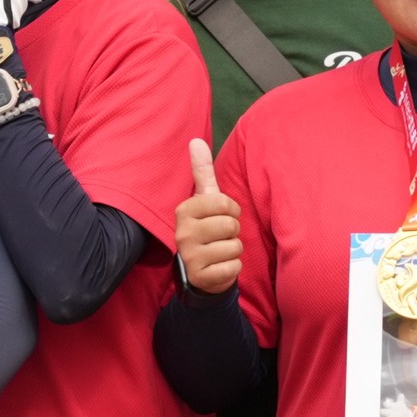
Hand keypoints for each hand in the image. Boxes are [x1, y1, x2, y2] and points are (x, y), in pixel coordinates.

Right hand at [174, 139, 243, 294]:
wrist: (200, 270)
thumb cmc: (207, 228)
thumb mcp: (205, 200)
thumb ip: (202, 172)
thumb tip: (196, 140)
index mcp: (184, 210)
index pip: (225, 203)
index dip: (232, 211)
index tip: (222, 216)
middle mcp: (182, 233)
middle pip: (231, 226)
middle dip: (234, 232)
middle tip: (221, 236)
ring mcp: (189, 256)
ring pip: (234, 247)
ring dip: (234, 250)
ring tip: (220, 251)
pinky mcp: (201, 277)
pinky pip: (233, 267)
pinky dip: (233, 268)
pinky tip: (219, 266)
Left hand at [380, 393, 412, 416]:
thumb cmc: (402, 410)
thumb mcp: (401, 403)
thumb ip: (400, 398)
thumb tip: (401, 394)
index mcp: (393, 407)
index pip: (386, 404)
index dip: (384, 404)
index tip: (385, 405)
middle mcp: (391, 413)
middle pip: (382, 412)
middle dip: (380, 412)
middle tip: (380, 412)